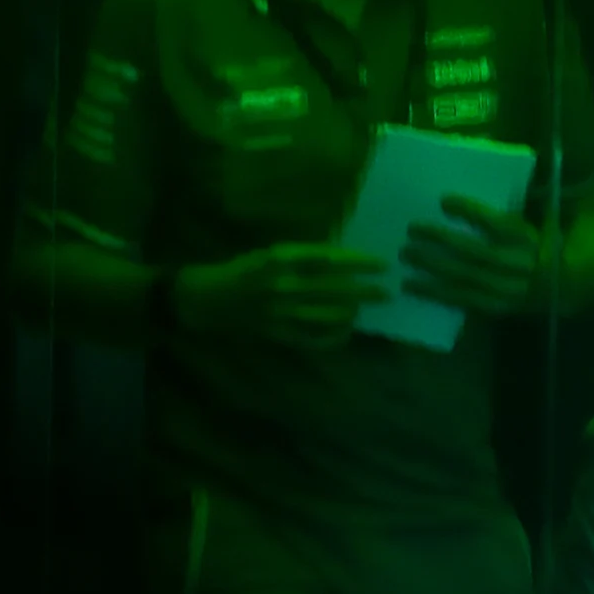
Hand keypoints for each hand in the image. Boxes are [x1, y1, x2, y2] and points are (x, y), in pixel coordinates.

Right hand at [170, 244, 388, 350]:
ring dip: (352, 313)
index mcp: (279, 259)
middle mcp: (282, 285)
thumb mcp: (270, 254)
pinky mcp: (279, 333)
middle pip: (334, 289)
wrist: (207, 299)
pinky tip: (346, 331)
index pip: (329, 259)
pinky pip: (315, 339)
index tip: (381, 264)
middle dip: (364, 291)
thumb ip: (302, 257)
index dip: (358, 262)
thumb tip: (343, 259)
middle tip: (387, 292)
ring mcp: (281, 312)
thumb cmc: (241, 270)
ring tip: (364, 310)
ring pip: (328, 315)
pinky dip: (334, 336)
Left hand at [403, 196, 549, 317]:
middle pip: (478, 252)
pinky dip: (435, 293)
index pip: (498, 224)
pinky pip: (463, 301)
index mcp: (525, 239)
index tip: (443, 200)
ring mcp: (509, 290)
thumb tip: (444, 203)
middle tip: (412, 228)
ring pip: (467, 279)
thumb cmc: (524, 248)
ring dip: (432, 267)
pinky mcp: (496, 308)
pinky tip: (411, 286)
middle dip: (442, 240)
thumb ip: (490, 218)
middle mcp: (520, 265)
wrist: (554, 288)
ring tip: (406, 254)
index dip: (470, 212)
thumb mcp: (518, 227)